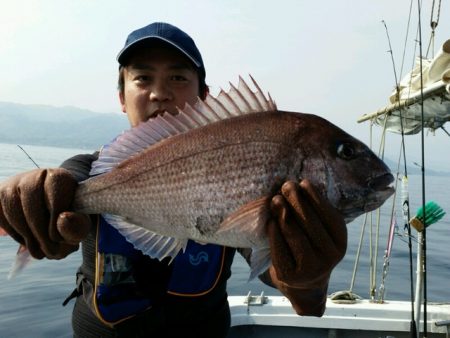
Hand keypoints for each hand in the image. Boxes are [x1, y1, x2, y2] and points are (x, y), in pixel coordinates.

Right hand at [0, 168, 90, 258]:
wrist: (51, 210)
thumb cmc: (69, 216)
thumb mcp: (80, 222)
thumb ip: (78, 225)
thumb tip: (62, 221)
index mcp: (59, 178)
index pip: (55, 198)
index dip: (56, 222)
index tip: (60, 238)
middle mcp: (36, 176)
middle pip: (32, 208)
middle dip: (41, 236)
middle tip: (50, 252)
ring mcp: (14, 184)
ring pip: (14, 214)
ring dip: (28, 238)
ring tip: (41, 250)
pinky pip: (1, 219)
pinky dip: (15, 235)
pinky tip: (29, 240)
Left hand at [266, 180, 346, 315]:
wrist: (303, 284)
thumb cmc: (310, 247)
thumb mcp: (320, 232)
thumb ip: (314, 213)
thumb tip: (297, 187)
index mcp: (340, 241)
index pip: (328, 215)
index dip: (315, 197)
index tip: (303, 181)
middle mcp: (330, 256)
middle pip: (310, 223)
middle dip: (296, 201)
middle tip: (286, 185)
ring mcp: (311, 268)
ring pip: (294, 234)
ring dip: (282, 213)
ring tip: (275, 199)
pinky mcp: (291, 275)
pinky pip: (280, 248)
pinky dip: (274, 233)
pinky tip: (270, 221)